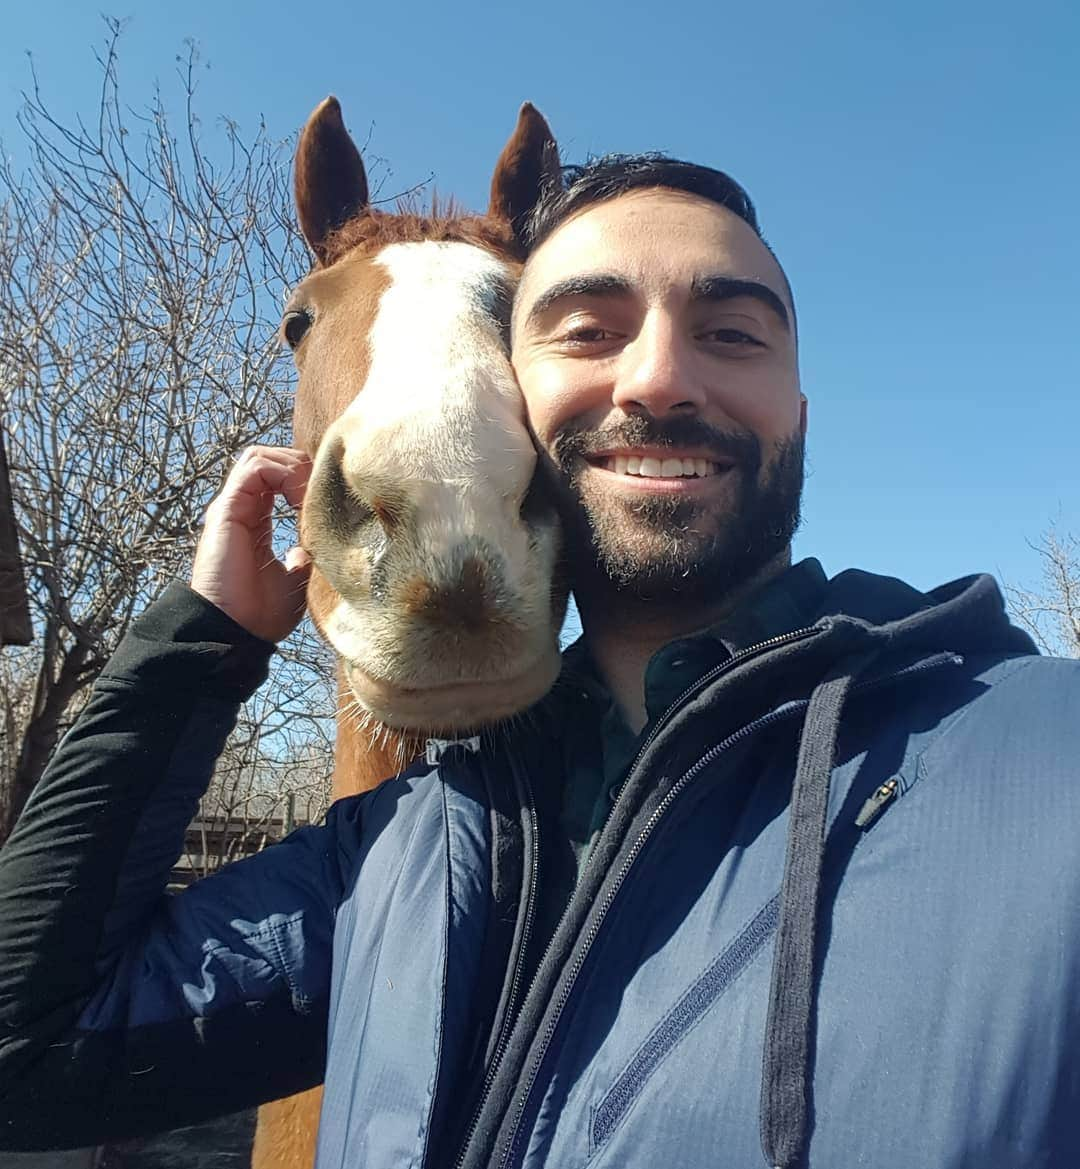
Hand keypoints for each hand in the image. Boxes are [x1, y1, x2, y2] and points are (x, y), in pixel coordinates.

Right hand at [191, 446, 313, 643]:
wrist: (235, 631)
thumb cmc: (261, 614)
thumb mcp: (295, 581)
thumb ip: (301, 559)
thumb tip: (309, 548)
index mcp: (256, 522)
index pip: (278, 478)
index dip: (306, 478)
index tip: (330, 498)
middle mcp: (242, 509)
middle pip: (270, 459)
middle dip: (302, 465)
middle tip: (324, 490)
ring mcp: (233, 506)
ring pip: (260, 456)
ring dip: (293, 466)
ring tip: (311, 495)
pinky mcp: (227, 508)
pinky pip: (255, 467)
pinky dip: (283, 473)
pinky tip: (300, 500)